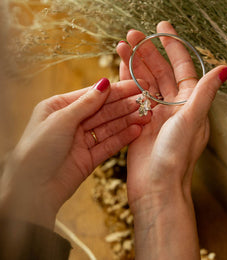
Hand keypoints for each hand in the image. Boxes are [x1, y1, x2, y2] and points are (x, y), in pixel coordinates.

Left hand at [0, 78, 149, 228]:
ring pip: (109, 127)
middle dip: (125, 106)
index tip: (136, 85)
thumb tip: (104, 83)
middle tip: (146, 101)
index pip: (93, 95)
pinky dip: (123, 137)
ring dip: (128, 121)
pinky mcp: (89, 158)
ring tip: (146, 116)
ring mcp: (81, 141)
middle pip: (104, 110)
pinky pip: (109, 144)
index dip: (116, 90)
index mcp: (59, 107)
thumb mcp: (61, 120)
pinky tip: (136, 130)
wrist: (32, 191)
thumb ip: (86, 103)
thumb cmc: (37, 150)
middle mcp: (71, 122)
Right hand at [117, 21, 226, 259]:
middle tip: (132, 34)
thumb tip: (226, 68)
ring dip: (134, 62)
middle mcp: (173, 104)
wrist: (156, 186)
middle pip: (159, 71)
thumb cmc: (176, 155)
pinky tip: (118, 65)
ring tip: (121, 44)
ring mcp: (154, 111)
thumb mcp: (192, 120)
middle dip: (147, 51)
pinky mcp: (139, 120)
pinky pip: (133, 94)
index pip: (181, 66)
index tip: (162, 26)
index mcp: (189, 102)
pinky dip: (126, 80)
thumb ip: (205, 92)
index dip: (173, 45)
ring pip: (144, 80)